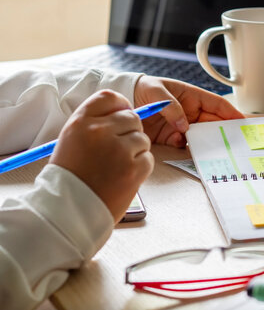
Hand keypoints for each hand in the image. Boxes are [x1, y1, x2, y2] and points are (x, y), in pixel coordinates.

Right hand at [50, 90, 153, 222]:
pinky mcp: (133, 168)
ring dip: (136, 151)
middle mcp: (100, 131)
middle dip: (130, 132)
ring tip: (118, 167)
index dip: (121, 106)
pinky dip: (141, 167)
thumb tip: (123, 111)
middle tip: (120, 149)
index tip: (122, 115)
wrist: (69, 211)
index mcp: (81, 122)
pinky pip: (148, 158)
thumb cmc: (70, 178)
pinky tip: (124, 177)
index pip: (110, 97)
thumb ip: (95, 124)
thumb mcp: (72, 141)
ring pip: (142, 138)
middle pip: (132, 117)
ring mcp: (118, 149)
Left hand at [134, 76, 243, 146]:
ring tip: (218, 152)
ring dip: (208, 144)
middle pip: (213, 123)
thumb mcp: (156, 91)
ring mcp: (181, 126)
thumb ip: (171, 106)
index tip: (243, 122)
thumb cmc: (142, 89)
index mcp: (192, 96)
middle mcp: (190, 112)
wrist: (123, 103)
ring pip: (202, 137)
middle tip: (235, 142)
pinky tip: (194, 154)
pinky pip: (186, 146)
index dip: (232, 113)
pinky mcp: (171, 138)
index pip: (218, 104)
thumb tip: (184, 126)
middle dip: (224, 132)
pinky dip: (191, 151)